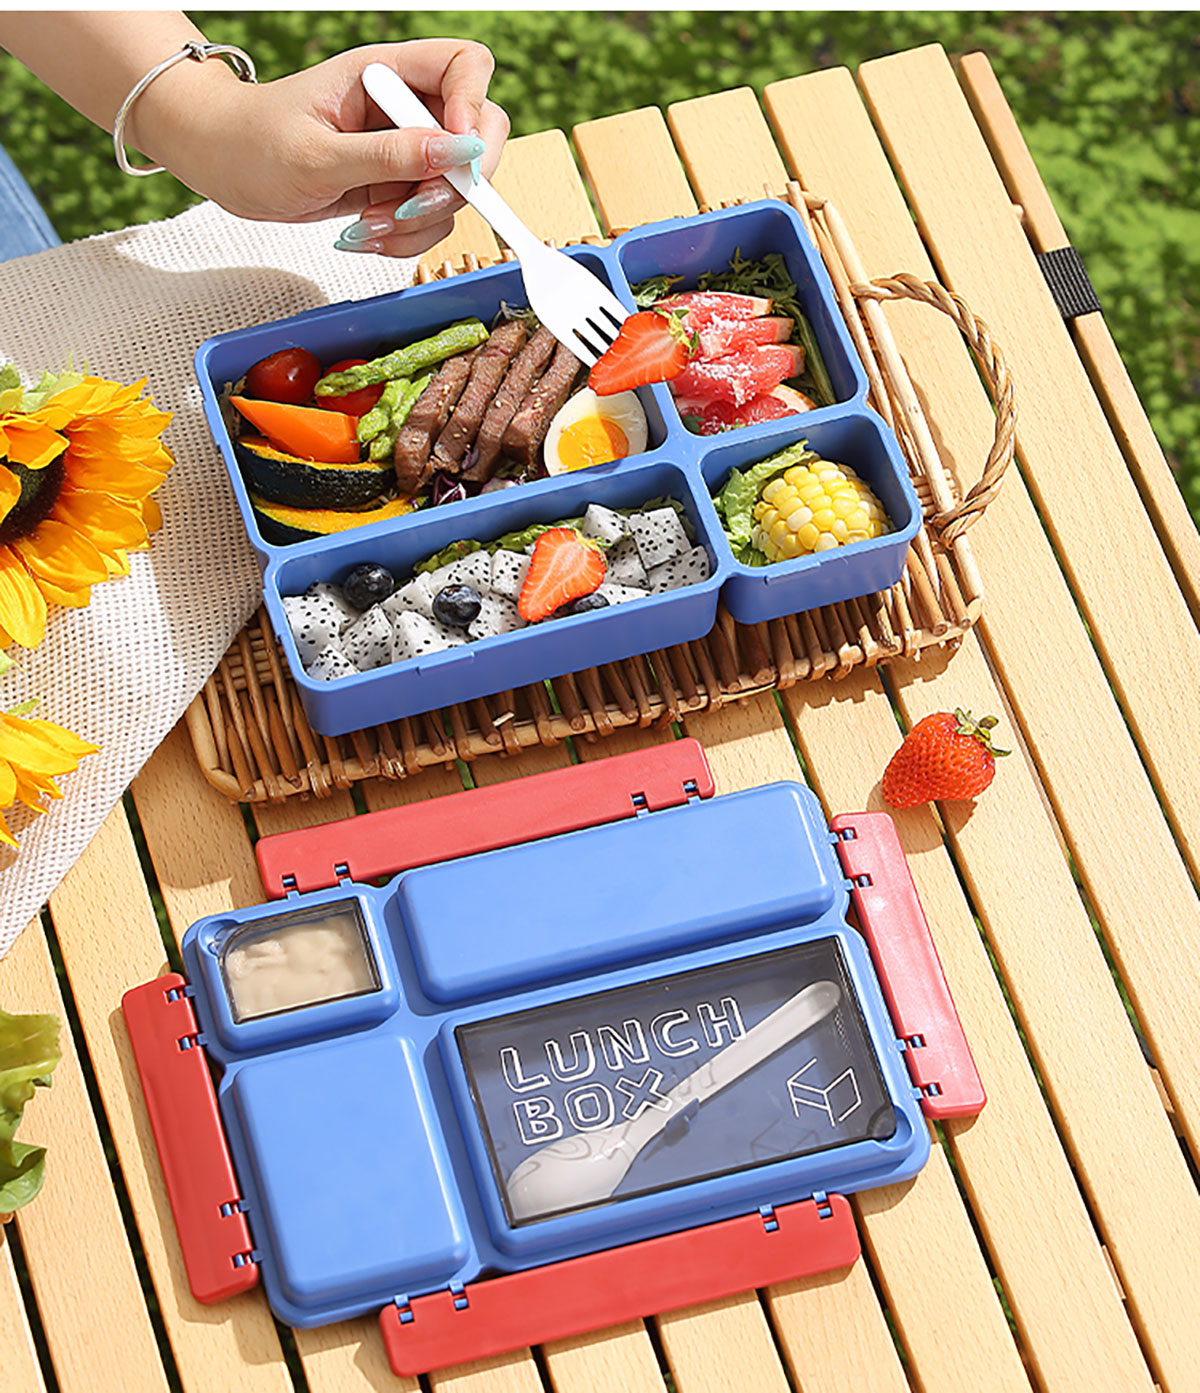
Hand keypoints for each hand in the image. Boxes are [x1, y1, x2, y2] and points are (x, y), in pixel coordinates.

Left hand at [153, 39, 509, 257]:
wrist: (222, 164)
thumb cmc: (252, 142)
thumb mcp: (316, 154)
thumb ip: (388, 156)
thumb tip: (456, 154)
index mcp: (384, 72)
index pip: (465, 66)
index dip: (474, 106)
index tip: (456, 154)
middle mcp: (403, 106)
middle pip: (479, 132)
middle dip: (456, 183)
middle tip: (413, 209)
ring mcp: (404, 148)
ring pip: (456, 188)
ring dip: (421, 222)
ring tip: (367, 228)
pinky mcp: (398, 184)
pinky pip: (430, 218)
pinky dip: (405, 237)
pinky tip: (364, 235)